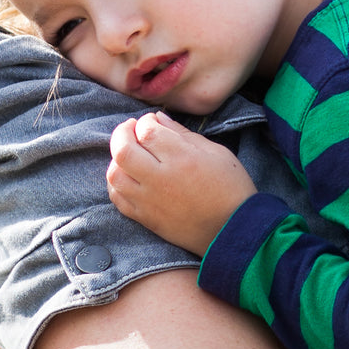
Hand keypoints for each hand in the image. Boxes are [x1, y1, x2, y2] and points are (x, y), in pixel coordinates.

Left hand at [108, 112, 257, 255]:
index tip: (152, 121)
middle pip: (123, 150)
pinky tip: (128, 176)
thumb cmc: (230, 187)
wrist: (233, 229)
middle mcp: (161, 178)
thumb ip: (183, 133)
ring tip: (130, 153)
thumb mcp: (215, 151)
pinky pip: (118, 198)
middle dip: (122, 133)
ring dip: (117, 158)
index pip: (146, 131)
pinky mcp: (146, 218)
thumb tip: (158, 119)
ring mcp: (150, 201)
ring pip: (115, 175)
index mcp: (182, 158)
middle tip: (131, 129)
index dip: (145, 121)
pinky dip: (117, 183)